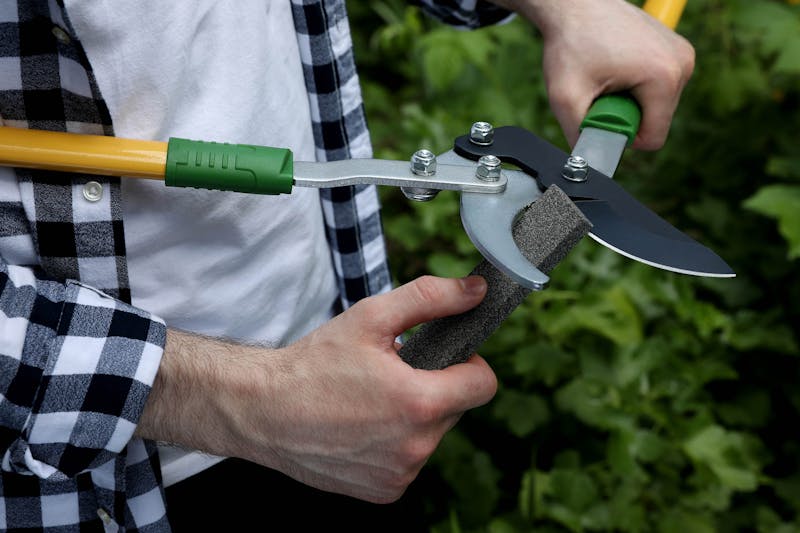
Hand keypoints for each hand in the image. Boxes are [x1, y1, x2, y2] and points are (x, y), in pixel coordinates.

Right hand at [137, 276, 496, 502]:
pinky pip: (408, 462)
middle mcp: (415, 448)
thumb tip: (476, 291)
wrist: (262, 411)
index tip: (443, 356)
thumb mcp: (371, 317)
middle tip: (392, 374)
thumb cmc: (313, 363)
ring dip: (413, 417)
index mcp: (419, 403)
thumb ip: (430, 298)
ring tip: (371, 400)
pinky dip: (394, 444)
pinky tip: (362, 428)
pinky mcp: (383, 492)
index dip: (469, 363)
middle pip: (455, 410)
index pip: (483, 385)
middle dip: (434, 388)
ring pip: (431, 436)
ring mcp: (399, 475)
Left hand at [490, 0, 694, 149]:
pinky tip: (616, 67)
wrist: (574, 4)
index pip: (653, 138)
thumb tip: (587, 166)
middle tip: (600, 91)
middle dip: (625, 116)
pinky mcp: (676, 50)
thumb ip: (579, 136)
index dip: (622, 137)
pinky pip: (658, 88)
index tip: (600, 113)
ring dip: (629, 101)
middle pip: (656, 122)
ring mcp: (683, 55)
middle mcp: (682, 64)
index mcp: (664, 77)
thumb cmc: (571, 43)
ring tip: (608, 76)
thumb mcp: (566, 98)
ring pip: (657, 106)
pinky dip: (636, 86)